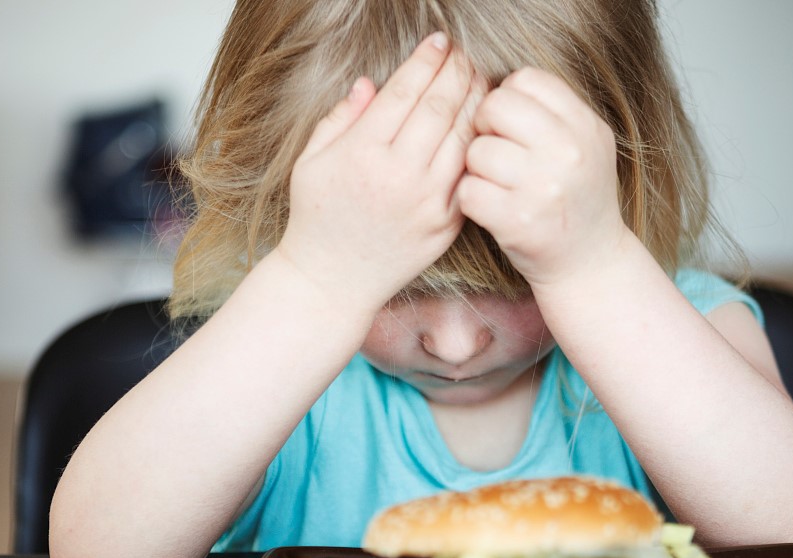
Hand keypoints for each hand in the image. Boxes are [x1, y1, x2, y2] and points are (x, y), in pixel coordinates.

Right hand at [275, 33, 484, 306]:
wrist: (333, 282)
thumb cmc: (317, 218)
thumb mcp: (312, 161)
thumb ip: (341, 118)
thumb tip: (372, 83)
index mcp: (362, 154)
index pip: (405, 92)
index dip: (426, 60)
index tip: (438, 41)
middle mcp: (399, 176)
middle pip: (441, 107)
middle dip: (457, 71)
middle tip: (464, 53)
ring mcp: (428, 202)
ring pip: (463, 137)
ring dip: (476, 102)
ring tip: (479, 79)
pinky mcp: (447, 223)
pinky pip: (469, 172)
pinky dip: (478, 143)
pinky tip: (481, 124)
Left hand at [458, 68, 630, 287]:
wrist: (590, 263)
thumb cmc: (576, 198)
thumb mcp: (586, 145)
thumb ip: (552, 112)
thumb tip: (493, 82)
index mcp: (585, 127)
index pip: (526, 79)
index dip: (508, 97)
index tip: (511, 124)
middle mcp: (568, 153)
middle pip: (496, 106)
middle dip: (484, 125)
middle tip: (494, 150)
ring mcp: (542, 188)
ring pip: (476, 150)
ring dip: (476, 167)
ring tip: (496, 183)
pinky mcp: (516, 222)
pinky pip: (468, 190)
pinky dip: (471, 199)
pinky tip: (490, 207)